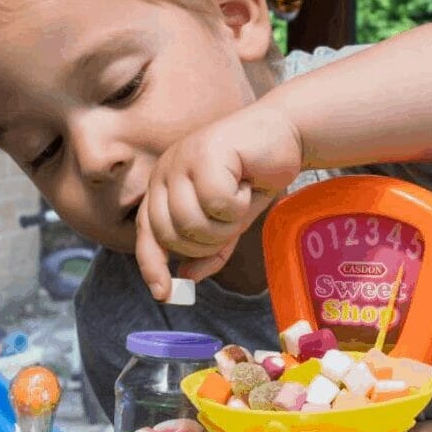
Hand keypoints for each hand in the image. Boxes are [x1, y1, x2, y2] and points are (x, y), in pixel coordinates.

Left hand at [135, 105, 302, 299]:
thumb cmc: (253, 177)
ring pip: (191, 223)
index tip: (165, 295)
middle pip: (171, 236)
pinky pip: (215, 202)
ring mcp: (180, 161)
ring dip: (226, 223)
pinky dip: (239, 202)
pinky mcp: (203, 153)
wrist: (284, 137)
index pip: (147, 235)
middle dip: (208, 242)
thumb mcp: (229, 223)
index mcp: (163, 189)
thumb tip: (186, 278)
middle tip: (231, 221)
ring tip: (240, 199)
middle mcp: (165, 174)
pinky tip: (247, 182)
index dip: (153, 267)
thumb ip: (208, 249)